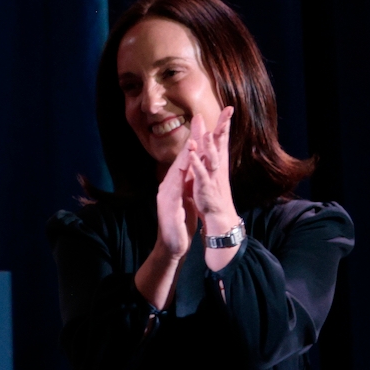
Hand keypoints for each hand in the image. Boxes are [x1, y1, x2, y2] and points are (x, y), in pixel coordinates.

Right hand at [154, 140, 192, 261]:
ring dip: (185, 156)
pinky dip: (179, 176)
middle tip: (198, 124)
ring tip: (193, 142)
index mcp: (174, 184)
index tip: (204, 128)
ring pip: (176, 171)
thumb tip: (192, 173)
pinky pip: (174, 187)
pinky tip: (184, 168)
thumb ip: (187, 186)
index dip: (194, 144)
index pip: (185, 161)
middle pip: (180, 160)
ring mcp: (165, 194)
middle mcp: (167, 186)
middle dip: (190, 142)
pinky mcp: (167, 204)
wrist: (172, 245)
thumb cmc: (180, 223)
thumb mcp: (186, 200)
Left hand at [187, 106, 236, 231]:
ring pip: (212, 158)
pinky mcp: (206, 189)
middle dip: (223, 128)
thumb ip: (208, 157)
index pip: (221, 140)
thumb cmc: (212, 194)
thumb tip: (206, 140)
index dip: (224, 125)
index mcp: (217, 163)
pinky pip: (201, 175)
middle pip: (221, 145)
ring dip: (209, 146)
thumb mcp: (209, 172)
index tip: (229, 108)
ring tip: (207, 132)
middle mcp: (217, 168)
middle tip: (228, 111)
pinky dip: (196, 164)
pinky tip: (192, 155)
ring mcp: (212, 178)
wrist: (217, 217)